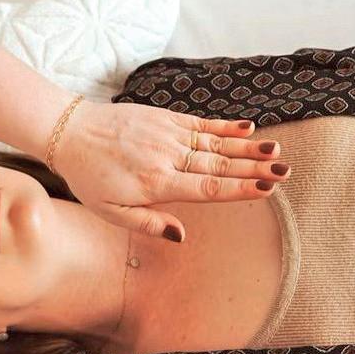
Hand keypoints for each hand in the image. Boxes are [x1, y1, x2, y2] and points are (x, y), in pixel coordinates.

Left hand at [52, 101, 288, 240]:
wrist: (70, 132)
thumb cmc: (89, 177)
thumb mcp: (109, 212)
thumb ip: (148, 223)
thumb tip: (181, 235)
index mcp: (156, 182)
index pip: (206, 188)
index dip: (238, 189)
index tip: (266, 189)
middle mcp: (166, 156)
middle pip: (217, 165)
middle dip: (253, 169)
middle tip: (285, 172)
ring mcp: (166, 133)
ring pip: (214, 143)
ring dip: (246, 148)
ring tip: (275, 151)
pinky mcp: (163, 117)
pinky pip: (199, 123)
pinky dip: (223, 126)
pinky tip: (246, 129)